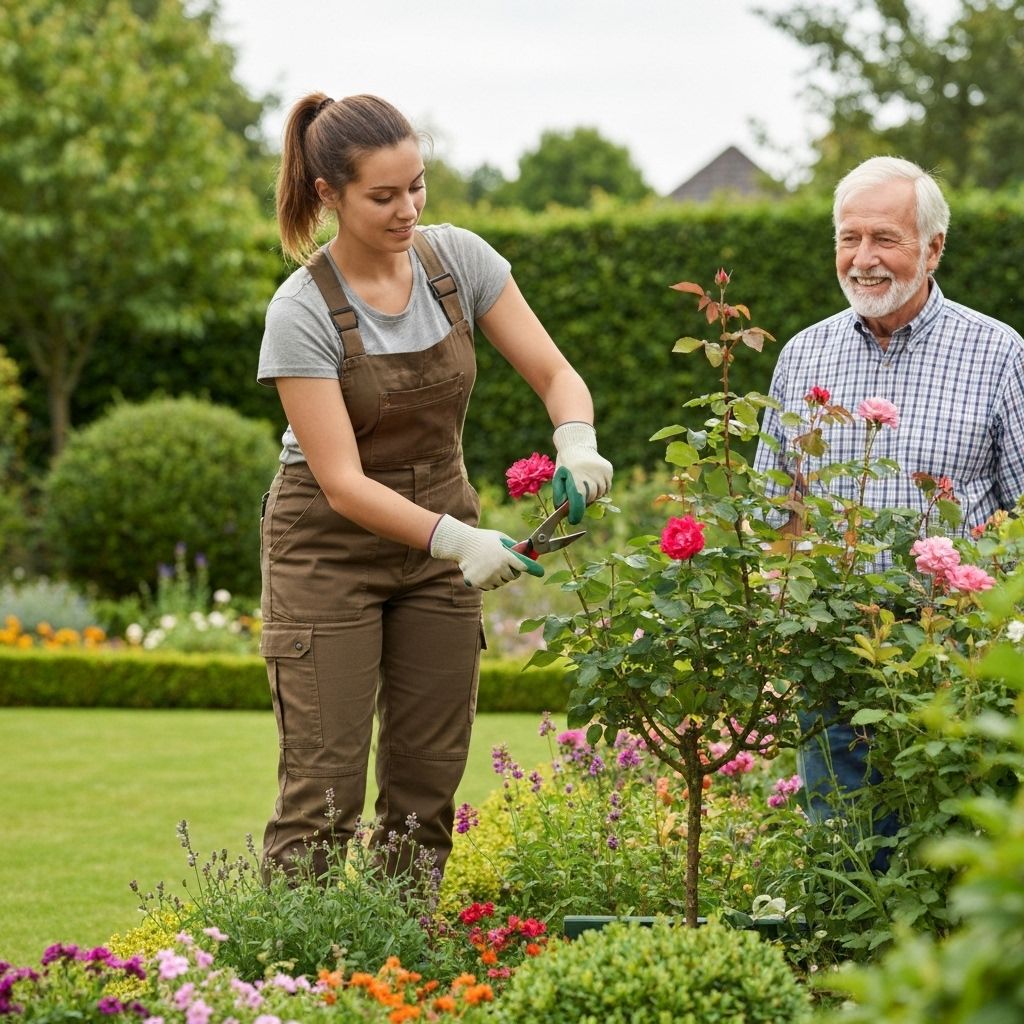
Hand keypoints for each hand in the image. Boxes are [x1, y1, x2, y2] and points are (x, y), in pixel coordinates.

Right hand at [429, 514, 543, 590]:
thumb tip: (525, 551)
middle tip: (503, 565)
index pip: (523, 566)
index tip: (540, 572)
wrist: (462, 544)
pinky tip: (481, 571)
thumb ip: (512, 545)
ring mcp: (488, 577)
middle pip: (512, 577)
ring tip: (489, 566)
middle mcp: (498, 568)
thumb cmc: (482, 539)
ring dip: (498, 578)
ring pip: (500, 583)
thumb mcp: (499, 537)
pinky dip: (488, 582)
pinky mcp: (479, 583)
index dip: (533, 569)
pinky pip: (489, 587)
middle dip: (511, 572)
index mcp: (505, 555)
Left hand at [552, 422, 612, 523]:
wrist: (576, 445)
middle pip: (590, 498)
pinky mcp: (608, 469)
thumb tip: (564, 511)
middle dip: (584, 501)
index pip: (578, 500)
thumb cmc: (565, 464)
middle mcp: (590, 473)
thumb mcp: (558, 478)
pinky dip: (601, 487)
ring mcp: (601, 471)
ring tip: (586, 486)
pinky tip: (593, 480)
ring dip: (593, 494)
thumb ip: (560, 495)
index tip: (573, 519)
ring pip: (600, 493)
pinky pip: (607, 486)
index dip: (576, 513)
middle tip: (578, 498)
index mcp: (575, 476)